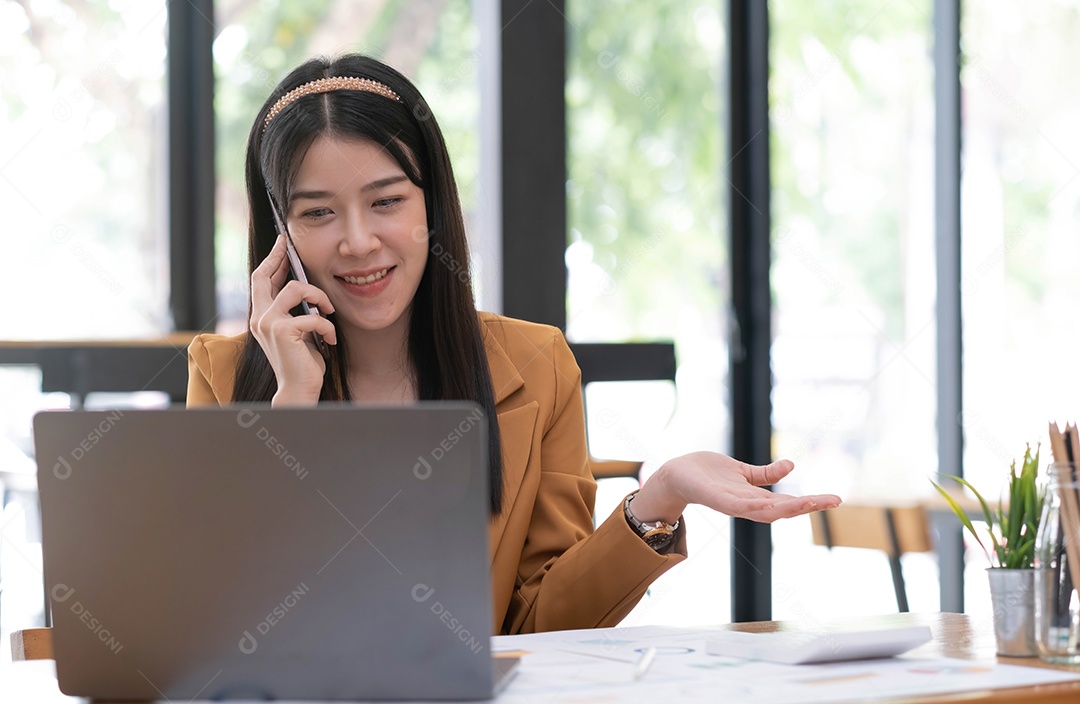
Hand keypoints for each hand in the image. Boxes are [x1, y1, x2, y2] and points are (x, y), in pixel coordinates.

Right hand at [250, 235, 337, 404]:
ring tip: (329, 313)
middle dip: (279, 257)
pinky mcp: (283, 331)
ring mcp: (268, 323)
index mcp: (261, 317)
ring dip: (319, 298)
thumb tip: (304, 289)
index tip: (281, 245)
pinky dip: (327, 326)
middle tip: (290, 246)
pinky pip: (313, 315)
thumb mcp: (297, 332)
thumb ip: (295, 312)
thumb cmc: (302, 363)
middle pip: (264, 276)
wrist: (299, 389)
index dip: (271, 261)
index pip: (261, 281)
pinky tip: (330, 340)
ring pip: (295, 288)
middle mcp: (259, 318)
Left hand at [629, 452, 840, 523]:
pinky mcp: (716, 499)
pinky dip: (752, 507)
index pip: (788, 502)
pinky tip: (767, 504)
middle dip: (808, 506)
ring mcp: (732, 504)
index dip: (812, 502)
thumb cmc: (708, 475)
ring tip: (810, 502)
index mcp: (755, 498)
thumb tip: (792, 466)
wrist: (677, 474)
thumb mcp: (743, 472)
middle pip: (782, 510)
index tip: (835, 498)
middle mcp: (746, 505)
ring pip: (764, 511)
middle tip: (833, 501)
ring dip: (787, 508)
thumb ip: (765, 474)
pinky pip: (737, 506)